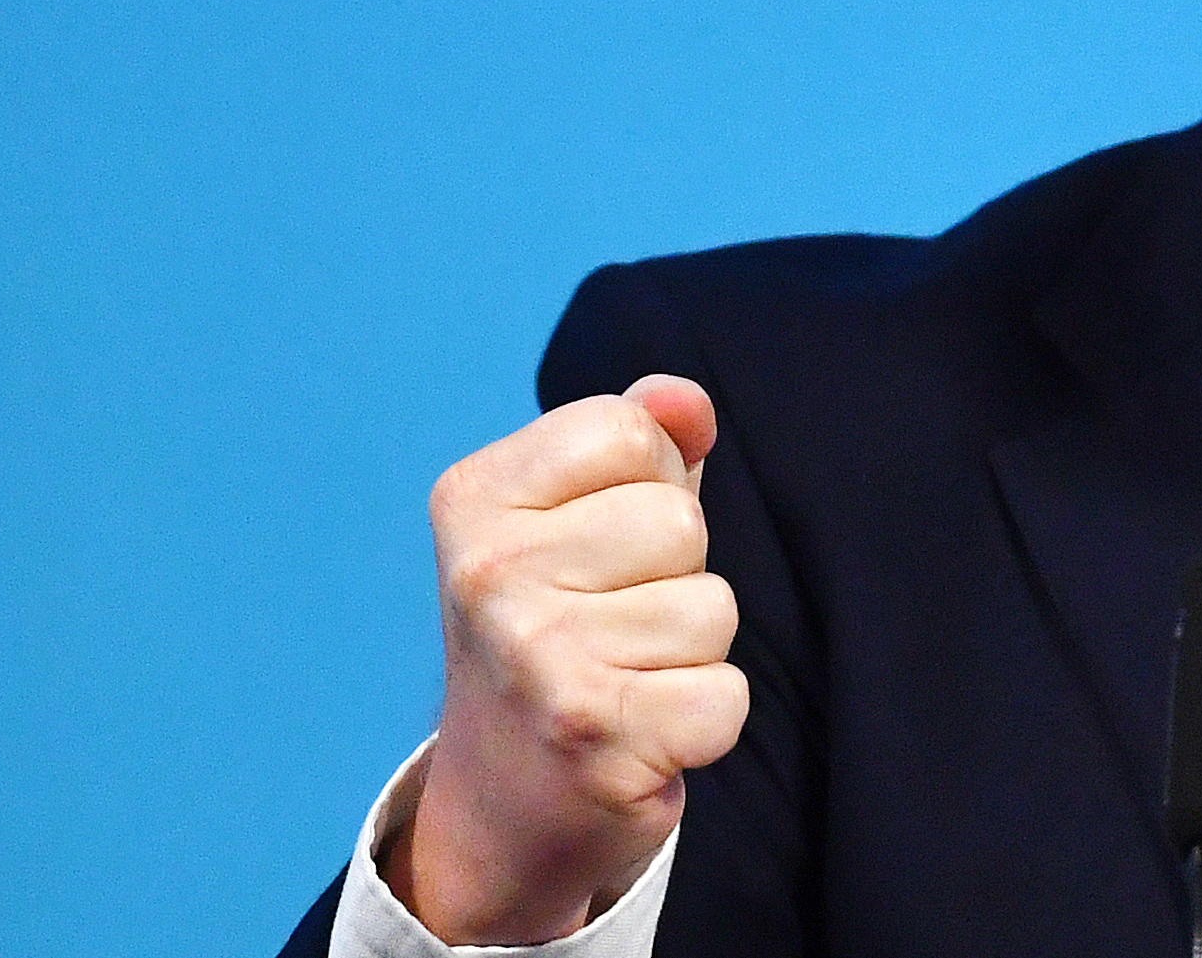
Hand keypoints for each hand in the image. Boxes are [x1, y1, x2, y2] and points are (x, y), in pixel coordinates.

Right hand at [383, 375, 748, 942]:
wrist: (503, 801)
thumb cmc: (561, 629)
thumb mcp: (577, 517)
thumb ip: (639, 439)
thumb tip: (687, 401)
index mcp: (473, 500)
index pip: (632, 432)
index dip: (647, 484)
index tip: (594, 547)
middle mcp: (486, 576)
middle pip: (679, 521)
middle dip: (675, 574)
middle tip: (611, 626)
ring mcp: (534, 660)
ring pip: (713, 608)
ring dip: (691, 651)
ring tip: (625, 678)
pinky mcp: (593, 739)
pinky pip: (727, 696)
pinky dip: (706, 720)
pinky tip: (643, 734)